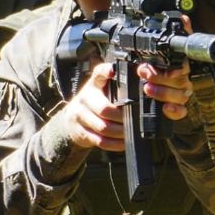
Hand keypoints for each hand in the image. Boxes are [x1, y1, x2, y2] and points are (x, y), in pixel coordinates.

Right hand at [62, 60, 192, 151]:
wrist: (71, 120)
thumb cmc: (94, 103)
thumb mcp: (102, 91)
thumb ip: (117, 88)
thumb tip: (142, 91)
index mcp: (94, 84)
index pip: (98, 74)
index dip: (105, 71)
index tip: (112, 71)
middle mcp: (84, 98)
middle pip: (104, 109)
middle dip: (123, 117)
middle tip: (135, 120)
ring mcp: (80, 116)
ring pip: (103, 127)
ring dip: (121, 132)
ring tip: (131, 132)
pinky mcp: (80, 132)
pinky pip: (100, 140)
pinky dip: (115, 144)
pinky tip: (123, 142)